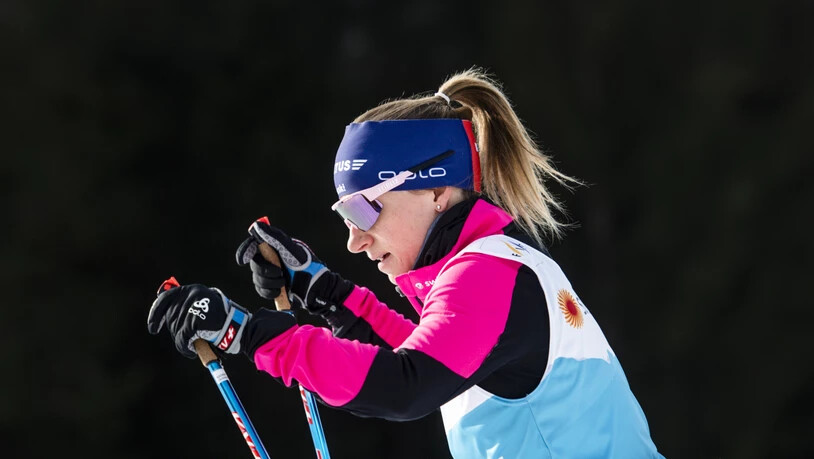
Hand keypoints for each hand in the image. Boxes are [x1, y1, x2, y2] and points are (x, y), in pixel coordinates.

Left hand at [147, 277, 294, 359]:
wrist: (240, 327)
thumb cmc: (224, 321)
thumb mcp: (205, 307)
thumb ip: (189, 306)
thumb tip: (168, 311)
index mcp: (193, 289)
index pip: (166, 298)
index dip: (157, 313)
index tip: (153, 327)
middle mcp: (191, 294)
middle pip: (170, 316)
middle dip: (174, 330)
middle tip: (184, 340)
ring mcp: (192, 306)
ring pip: (175, 329)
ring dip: (181, 341)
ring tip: (191, 346)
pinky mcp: (194, 320)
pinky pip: (182, 338)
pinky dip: (185, 347)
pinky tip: (192, 351)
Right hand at [235, 217, 353, 316]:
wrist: (317, 289)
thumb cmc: (308, 267)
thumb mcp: (292, 250)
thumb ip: (274, 238)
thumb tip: (257, 225)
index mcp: (276, 247)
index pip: (254, 245)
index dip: (246, 250)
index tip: (242, 259)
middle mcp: (272, 259)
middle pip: (254, 264)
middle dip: (265, 271)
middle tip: (279, 273)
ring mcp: (272, 273)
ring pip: (257, 278)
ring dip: (269, 283)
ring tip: (283, 282)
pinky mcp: (273, 287)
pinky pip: (261, 290)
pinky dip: (269, 292)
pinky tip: (280, 291)